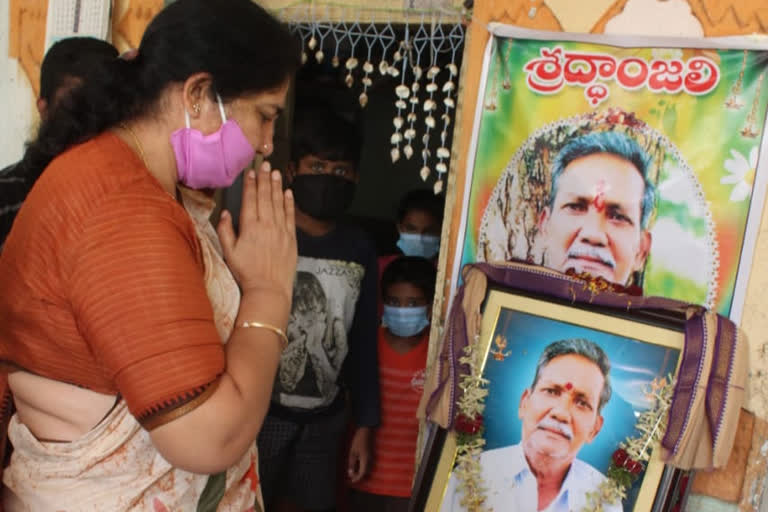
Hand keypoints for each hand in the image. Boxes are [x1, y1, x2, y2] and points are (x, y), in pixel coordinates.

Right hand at [217, 161, 296, 301]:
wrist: (269, 289)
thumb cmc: (246, 272)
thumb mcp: (229, 253)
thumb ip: (225, 231)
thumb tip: (225, 213)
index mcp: (249, 227)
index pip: (250, 200)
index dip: (251, 184)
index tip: (251, 172)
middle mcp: (266, 225)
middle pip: (265, 197)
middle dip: (265, 179)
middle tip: (265, 164)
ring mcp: (280, 230)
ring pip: (278, 203)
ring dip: (277, 187)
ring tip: (276, 172)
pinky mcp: (291, 238)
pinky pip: (290, 216)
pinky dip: (289, 203)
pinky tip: (288, 192)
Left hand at [347, 426, 371, 482]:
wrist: (366, 431)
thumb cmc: (358, 441)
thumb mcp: (352, 452)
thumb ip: (352, 464)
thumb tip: (350, 474)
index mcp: (365, 460)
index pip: (362, 474)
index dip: (357, 479)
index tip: (351, 481)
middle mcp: (370, 460)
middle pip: (366, 473)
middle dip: (358, 477)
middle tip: (350, 477)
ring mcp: (372, 458)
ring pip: (367, 470)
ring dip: (361, 473)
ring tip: (353, 472)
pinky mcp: (371, 455)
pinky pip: (368, 465)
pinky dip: (363, 468)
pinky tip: (357, 466)